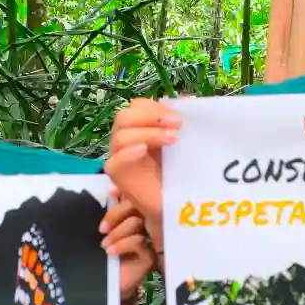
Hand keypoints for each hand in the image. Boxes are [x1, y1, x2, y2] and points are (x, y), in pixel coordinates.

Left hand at [100, 190, 155, 300]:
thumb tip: (109, 193)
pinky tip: (112, 251)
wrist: (110, 286)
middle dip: (116, 214)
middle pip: (137, 207)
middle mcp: (146, 226)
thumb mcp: (105, 234)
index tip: (111, 193)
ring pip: (137, 223)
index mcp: (135, 217)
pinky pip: (138, 241)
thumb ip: (110, 217)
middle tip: (102, 229)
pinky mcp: (151, 255)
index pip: (133, 199)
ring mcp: (150, 241)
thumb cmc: (106, 259)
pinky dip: (122, 244)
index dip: (124, 193)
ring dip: (117, 232)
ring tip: (105, 245)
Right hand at [104, 98, 180, 244]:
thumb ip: (181, 124)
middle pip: (124, 117)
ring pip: (121, 135)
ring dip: (148, 133)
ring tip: (173, 140)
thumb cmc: (180, 174)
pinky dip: (128, 152)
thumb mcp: (184, 144)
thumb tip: (189, 99)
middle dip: (151, 116)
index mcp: (141, 129)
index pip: (137, 107)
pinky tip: (143, 151)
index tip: (181, 117)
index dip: (156, 108)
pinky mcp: (117, 175)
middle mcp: (127, 140)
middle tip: (178, 125)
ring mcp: (119, 157)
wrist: (176, 204)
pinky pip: (114, 160)